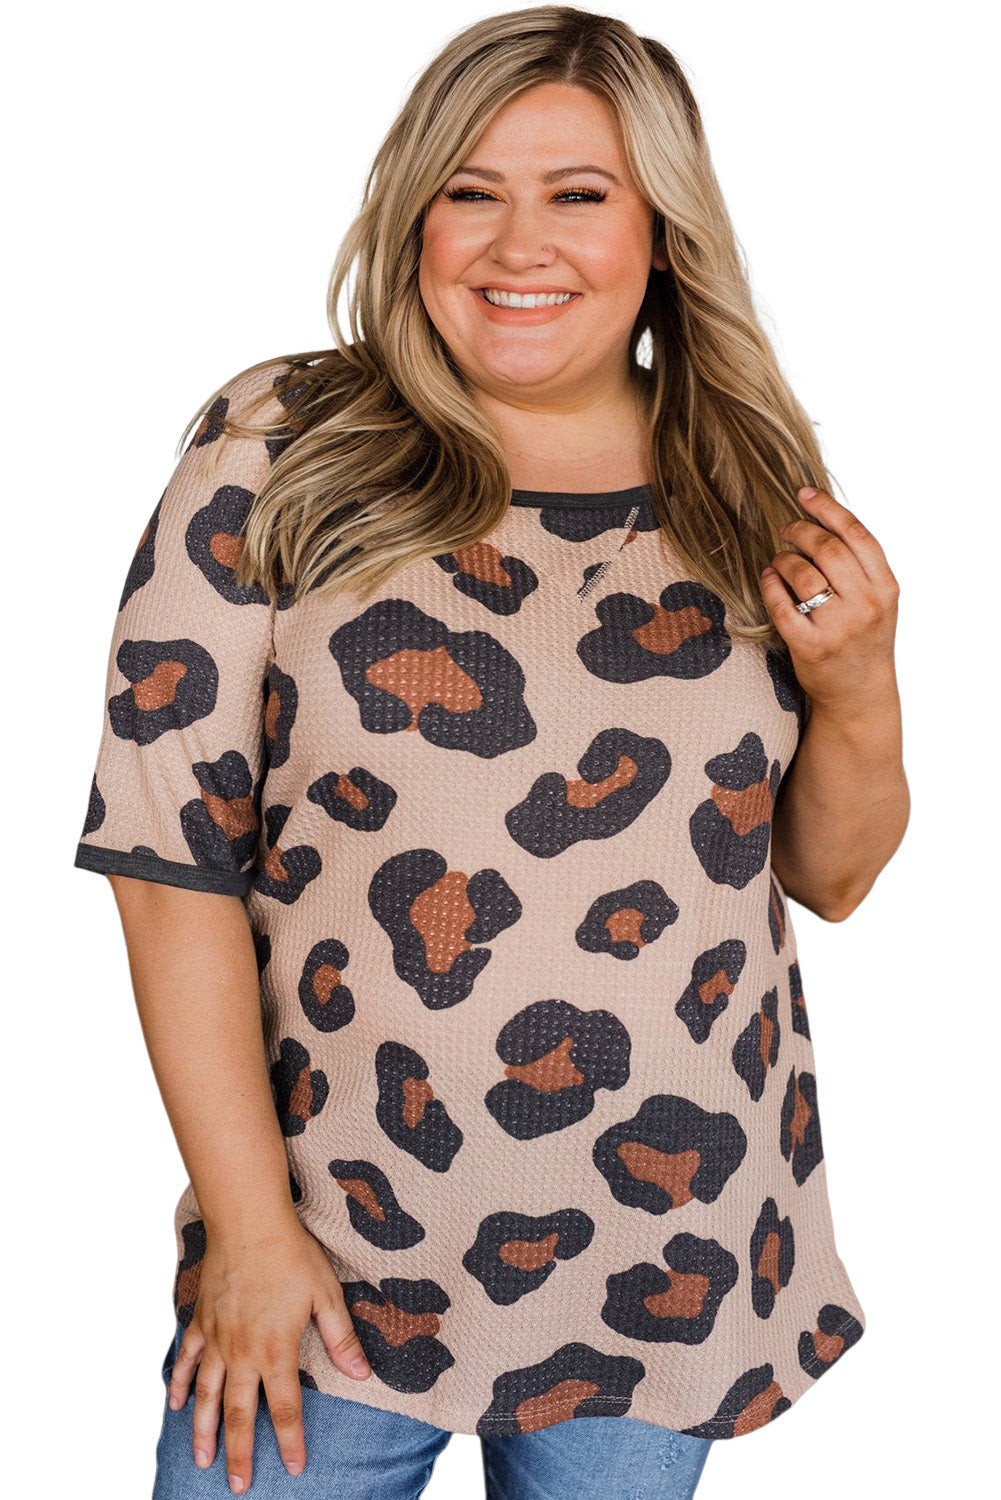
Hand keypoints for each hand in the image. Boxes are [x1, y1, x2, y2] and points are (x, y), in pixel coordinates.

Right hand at [166, 1217, 371, 1492]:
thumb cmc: (292, 1255)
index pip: (285, 1408)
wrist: (249, 1222)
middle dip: (239, 1453)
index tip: (294, 1467)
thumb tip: (362, 1373)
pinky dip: (180, 1383)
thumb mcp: (326, 1295)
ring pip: (207, 1395)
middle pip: (239, 1413)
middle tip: (238, 1487)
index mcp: (276, 1350)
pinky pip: (187, 1359)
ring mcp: (217, 1338)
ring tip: (203, 1460)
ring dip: (204, 1430)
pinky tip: (176, 1404)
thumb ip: (342, 1338)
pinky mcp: (201, 1320)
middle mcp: (242, 1353)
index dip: (290, 1441)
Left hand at [760, 486, 900, 717]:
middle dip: (801, 531)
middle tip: (786, 529)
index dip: (827, 508)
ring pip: (803, 575)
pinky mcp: (811, 647)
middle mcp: (866, 605)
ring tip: (779, 560)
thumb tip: (822, 520)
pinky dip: (771, 585)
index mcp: (886, 587)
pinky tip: (768, 578)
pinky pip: (782, 606)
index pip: (856, 535)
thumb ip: (860, 565)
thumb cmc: (864, 638)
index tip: (804, 494)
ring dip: (784, 559)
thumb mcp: (878, 599)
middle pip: (828, 550)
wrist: (860, 692)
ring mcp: (839, 628)